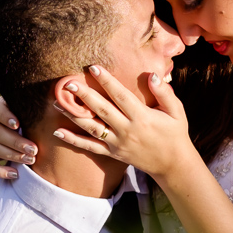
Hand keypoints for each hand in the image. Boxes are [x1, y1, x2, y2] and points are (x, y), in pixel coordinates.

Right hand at [0, 97, 38, 179]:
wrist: (22, 127)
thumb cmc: (31, 114)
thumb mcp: (32, 106)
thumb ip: (40, 101)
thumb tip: (62, 92)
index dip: (6, 117)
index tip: (18, 124)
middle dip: (16, 142)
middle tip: (34, 150)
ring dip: (12, 155)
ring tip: (31, 160)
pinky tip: (14, 174)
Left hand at [53, 66, 194, 179]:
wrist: (172, 164)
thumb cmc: (175, 133)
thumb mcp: (176, 111)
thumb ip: (164, 92)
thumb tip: (151, 74)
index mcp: (142, 117)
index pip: (121, 96)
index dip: (107, 81)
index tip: (93, 68)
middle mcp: (127, 130)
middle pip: (101, 110)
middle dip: (84, 96)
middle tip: (68, 83)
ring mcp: (117, 143)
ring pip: (91, 128)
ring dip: (73, 115)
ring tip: (57, 103)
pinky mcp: (112, 153)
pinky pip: (89, 147)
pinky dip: (73, 140)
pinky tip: (58, 131)